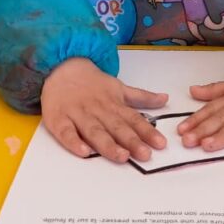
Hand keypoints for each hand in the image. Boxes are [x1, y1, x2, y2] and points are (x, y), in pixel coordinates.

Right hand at [41, 57, 167, 161]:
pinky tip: (84, 152)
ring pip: (94, 131)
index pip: (133, 119)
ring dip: (108, 144)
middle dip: (132, 141)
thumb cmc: (92, 83)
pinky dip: (74, 142)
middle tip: (146, 154)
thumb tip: (165, 99)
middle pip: (116, 127)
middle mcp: (98, 110)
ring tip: (122, 156)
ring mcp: (78, 114)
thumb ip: (141, 97)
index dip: (147, 132)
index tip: (160, 144)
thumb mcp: (119, 87)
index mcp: (113, 104)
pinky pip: (66, 132)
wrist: (61, 66)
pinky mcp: (59, 119)